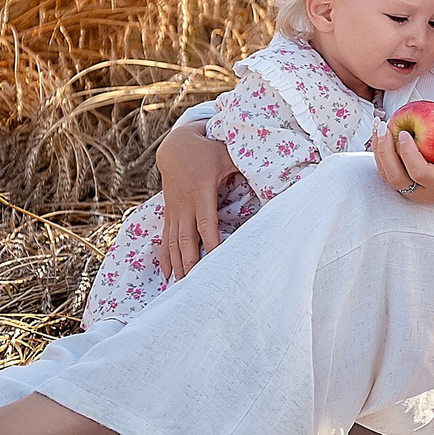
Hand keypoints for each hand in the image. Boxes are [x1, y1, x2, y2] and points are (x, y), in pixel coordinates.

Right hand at [154, 124, 233, 281]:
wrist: (175, 146)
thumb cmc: (207, 151)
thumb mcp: (226, 156)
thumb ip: (244, 167)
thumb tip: (267, 175)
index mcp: (201, 193)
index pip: (207, 224)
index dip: (210, 244)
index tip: (216, 262)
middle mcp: (185, 205)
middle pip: (186, 240)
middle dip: (190, 263)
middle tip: (195, 287)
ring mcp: (175, 211)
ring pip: (173, 243)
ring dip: (177, 266)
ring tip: (180, 288)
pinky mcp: (169, 214)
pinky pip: (165, 239)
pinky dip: (165, 258)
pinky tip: (167, 275)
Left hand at [371, 122, 433, 206]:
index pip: (420, 173)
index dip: (409, 154)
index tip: (404, 132)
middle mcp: (421, 192)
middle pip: (395, 177)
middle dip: (385, 151)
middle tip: (384, 127)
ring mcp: (408, 190)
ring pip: (386, 174)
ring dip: (378, 150)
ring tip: (378, 126)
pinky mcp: (399, 183)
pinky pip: (384, 169)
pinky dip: (379, 150)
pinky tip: (379, 132)